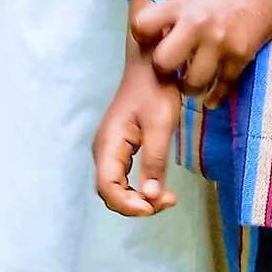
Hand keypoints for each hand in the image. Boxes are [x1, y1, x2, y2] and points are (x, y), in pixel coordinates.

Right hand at [93, 55, 182, 216]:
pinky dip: (138, 189)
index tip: (154, 206)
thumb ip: (154, 162)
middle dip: (136, 205)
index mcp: (108, 144)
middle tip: (167, 201)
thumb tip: (152, 197)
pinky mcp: (118, 149)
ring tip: (166, 198)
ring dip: (138, 199)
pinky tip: (158, 189)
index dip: (128, 204)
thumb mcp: (160, 126)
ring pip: (116, 188)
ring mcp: (109, 150)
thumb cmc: (156, 90)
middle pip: (110, 192)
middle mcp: (103, 150)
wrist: (150, 65)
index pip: (107, 187)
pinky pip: (122, 178)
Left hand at [132, 0, 271, 99]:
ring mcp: (219, 44)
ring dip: (190, 87)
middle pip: (163, 63)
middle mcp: (196, 25)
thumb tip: (160, 31)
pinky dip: (215, 96)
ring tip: (192, 82)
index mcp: (182, 4)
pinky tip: (211, 97)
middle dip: (165, 69)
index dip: (143, 36)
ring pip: (192, 84)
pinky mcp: (240, 57)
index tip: (151, 40)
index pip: (142, 26)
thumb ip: (178, 11)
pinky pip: (221, 88)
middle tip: (172, 68)